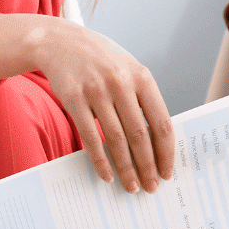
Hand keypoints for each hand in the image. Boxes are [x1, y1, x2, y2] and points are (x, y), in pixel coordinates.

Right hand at [31, 19, 174, 192]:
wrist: (60, 42)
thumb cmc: (100, 59)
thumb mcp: (128, 69)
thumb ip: (143, 97)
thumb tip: (157, 139)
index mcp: (142, 77)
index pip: (161, 122)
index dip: (166, 152)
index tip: (167, 171)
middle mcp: (121, 83)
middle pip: (139, 136)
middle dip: (147, 166)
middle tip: (151, 187)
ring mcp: (96, 92)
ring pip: (116, 140)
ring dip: (125, 168)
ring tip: (132, 186)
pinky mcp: (74, 99)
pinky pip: (90, 137)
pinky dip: (100, 160)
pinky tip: (107, 174)